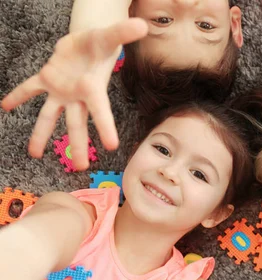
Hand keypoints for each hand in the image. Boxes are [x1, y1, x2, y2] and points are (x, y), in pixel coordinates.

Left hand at [1, 18, 147, 170]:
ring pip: (50, 116)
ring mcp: (61, 90)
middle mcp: (77, 96)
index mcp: (93, 89)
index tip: (112, 147)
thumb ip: (124, 33)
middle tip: (80, 168)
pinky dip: (18, 97)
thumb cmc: (101, 43)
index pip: (101, 111)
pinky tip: (5, 107)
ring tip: (34, 154)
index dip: (106, 127)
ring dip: (41, 135)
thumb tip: (142, 25)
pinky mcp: (47, 80)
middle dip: (78, 146)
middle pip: (77, 124)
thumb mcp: (110, 37)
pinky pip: (30, 90)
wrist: (88, 41)